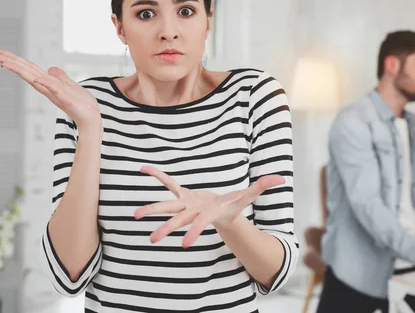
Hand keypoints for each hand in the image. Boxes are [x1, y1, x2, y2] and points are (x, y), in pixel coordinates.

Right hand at [0, 50, 100, 129]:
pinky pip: (55, 90)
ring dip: (22, 71)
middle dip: (12, 64)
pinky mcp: (67, 100)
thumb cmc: (81, 104)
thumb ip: (60, 77)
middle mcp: (49, 89)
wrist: (92, 118)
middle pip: (28, 74)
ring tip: (6, 63)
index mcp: (49, 85)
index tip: (2, 54)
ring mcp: (56, 94)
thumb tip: (50, 68)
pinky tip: (38, 78)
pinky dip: (47, 84)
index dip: (17, 62)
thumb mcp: (69, 86)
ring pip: (36, 80)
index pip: (31, 70)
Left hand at [134, 165, 284, 247]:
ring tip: (135, 215)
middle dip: (166, 229)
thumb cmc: (234, 205)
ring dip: (151, 210)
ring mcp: (186, 203)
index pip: (200, 224)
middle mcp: (194, 211)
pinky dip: (157, 175)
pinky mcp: (182, 194)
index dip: (194, 232)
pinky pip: (167, 183)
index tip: (184, 246)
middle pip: (179, 220)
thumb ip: (261, 187)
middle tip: (152, 239)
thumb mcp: (248, 196)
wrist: (221, 211)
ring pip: (166, 205)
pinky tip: (143, 169)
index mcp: (208, 214)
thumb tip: (279, 178)